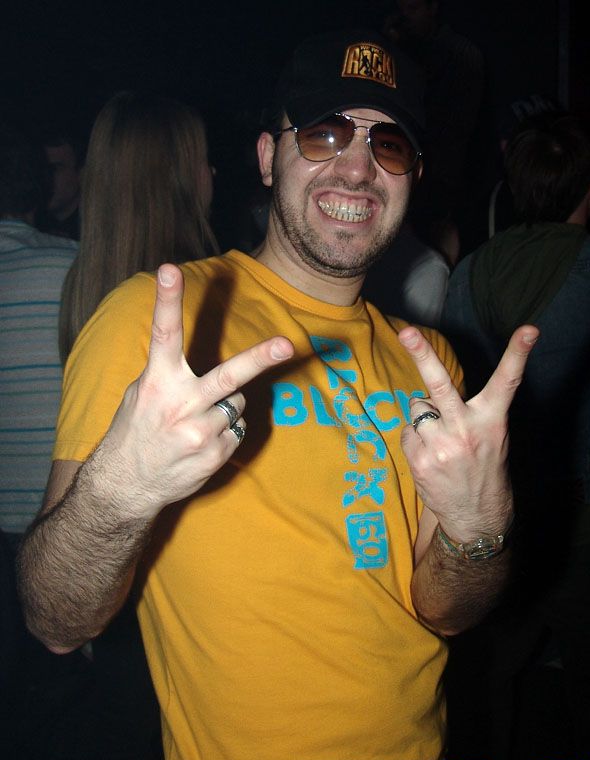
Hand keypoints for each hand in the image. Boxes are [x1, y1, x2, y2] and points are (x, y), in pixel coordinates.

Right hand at [102, 264, 293, 517]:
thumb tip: (196, 353)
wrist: (126, 486)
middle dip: (261, 358)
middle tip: (286, 344)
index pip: (164, 333)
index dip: (168, 299)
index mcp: (158, 382)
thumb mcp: (141, 394)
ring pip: (238, 403)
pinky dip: (225, 431)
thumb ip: (169, 372)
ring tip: (195, 423)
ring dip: (225, 408)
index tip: (169, 269)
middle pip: (229, 376)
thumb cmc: (136, 430)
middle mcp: (181, 405)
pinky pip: (237, 429)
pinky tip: (200, 442)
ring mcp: (201, 433)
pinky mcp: (216, 454)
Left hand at [398, 325, 538, 541]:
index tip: (529, 330)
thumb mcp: (492, 437)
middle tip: (407, 332)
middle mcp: (466, 430)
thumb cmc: (484, 468)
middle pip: (440, 385)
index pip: (507, 381)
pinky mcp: (420, 461)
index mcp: (492, 420)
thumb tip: (429, 393)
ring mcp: (441, 446)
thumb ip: (470, 411)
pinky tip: (429, 454)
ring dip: (423, 415)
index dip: (518, 353)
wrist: (477, 517)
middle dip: (421, 355)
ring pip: (417, 407)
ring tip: (438, 436)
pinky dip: (415, 438)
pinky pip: (408, 432)